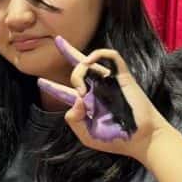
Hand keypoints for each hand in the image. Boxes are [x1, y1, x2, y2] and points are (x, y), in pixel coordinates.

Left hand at [37, 37, 168, 161]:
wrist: (142, 138)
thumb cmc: (115, 140)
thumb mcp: (87, 136)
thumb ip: (73, 120)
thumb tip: (76, 97)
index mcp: (85, 104)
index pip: (64, 92)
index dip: (51, 87)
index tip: (39, 81)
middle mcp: (95, 90)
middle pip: (78, 67)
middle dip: (67, 52)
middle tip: (57, 41)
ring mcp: (108, 82)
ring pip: (89, 62)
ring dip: (79, 68)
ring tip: (81, 88)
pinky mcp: (123, 77)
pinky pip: (112, 57)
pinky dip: (100, 53)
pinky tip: (89, 60)